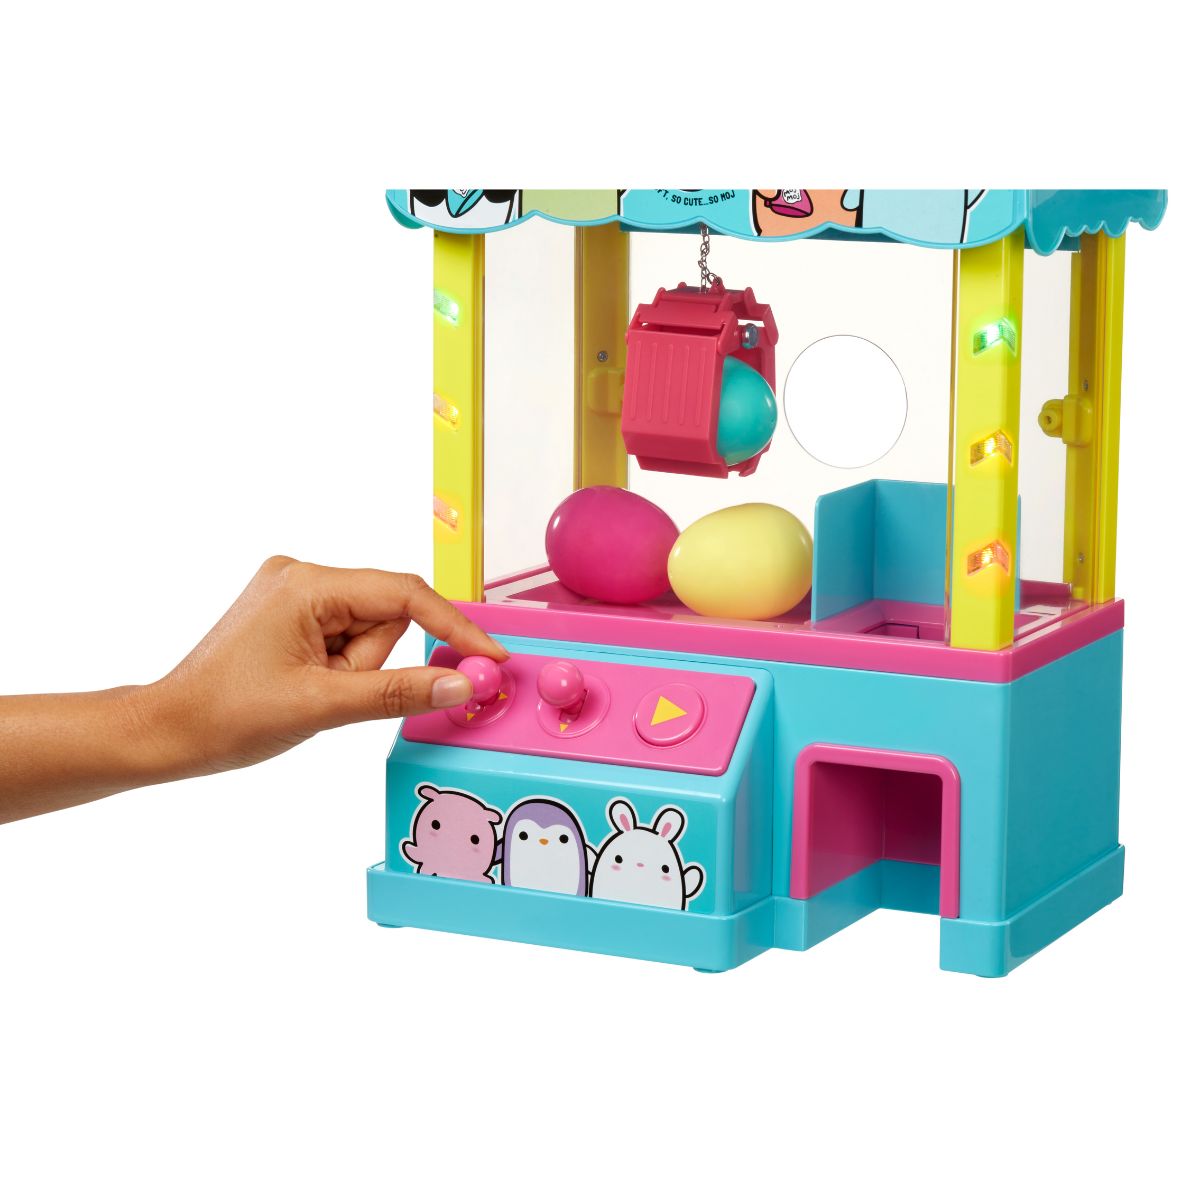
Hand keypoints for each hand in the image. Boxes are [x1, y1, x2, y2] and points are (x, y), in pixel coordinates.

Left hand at [142, 557, 506, 774]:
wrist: (170, 731)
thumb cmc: (225, 715)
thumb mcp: (322, 706)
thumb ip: (398, 692)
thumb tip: (460, 683)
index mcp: (307, 585)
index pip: (404, 595)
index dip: (453, 627)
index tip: (488, 657)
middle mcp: (301, 575)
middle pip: (387, 615)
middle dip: (374, 663)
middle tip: (334, 693)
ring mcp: (295, 592)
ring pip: (370, 630)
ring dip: (357, 669)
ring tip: (312, 692)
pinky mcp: (293, 613)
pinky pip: (348, 635)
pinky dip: (345, 666)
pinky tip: (309, 685)